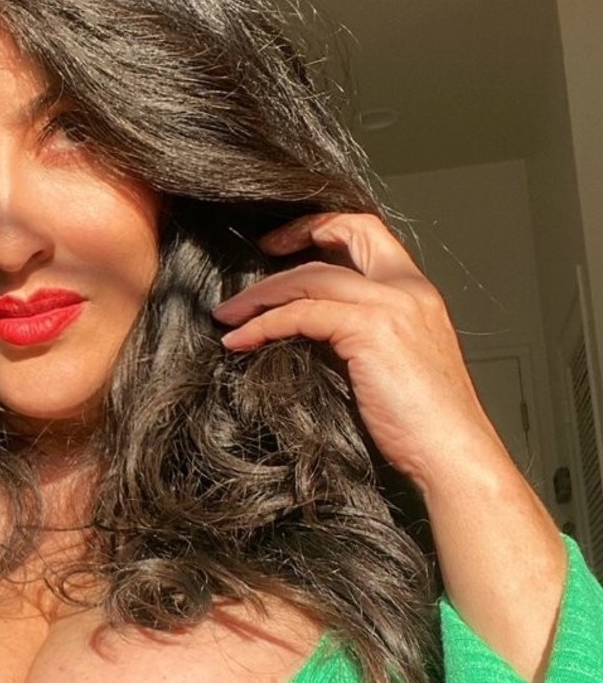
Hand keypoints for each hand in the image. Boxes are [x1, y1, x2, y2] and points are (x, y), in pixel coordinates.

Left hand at [210, 211, 508, 491]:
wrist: (453, 454)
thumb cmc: (422, 426)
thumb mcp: (388, 366)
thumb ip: (354, 337)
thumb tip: (302, 333)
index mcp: (417, 293)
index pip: (370, 233)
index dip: (325, 228)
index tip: (285, 245)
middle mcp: (409, 289)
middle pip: (345, 233)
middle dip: (291, 237)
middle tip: (253, 261)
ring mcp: (391, 305)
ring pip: (312, 276)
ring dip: (261, 294)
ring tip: (229, 315)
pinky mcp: (370, 330)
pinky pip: (301, 313)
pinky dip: (263, 325)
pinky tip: (241, 340)